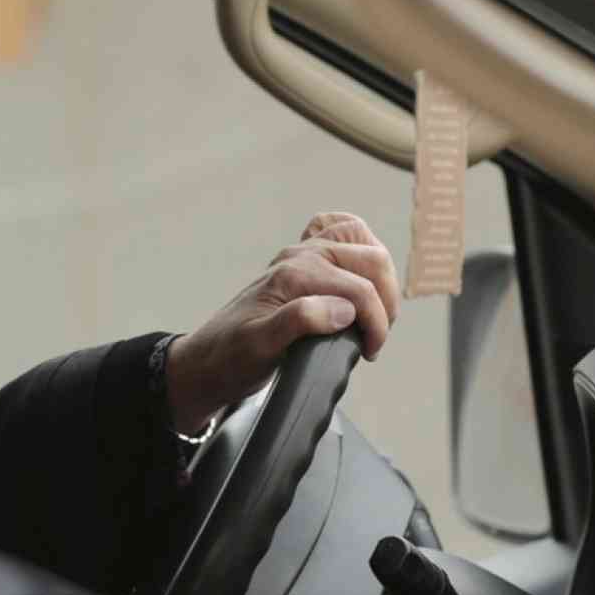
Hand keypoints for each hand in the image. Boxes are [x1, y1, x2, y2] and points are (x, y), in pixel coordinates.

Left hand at [164, 212, 399, 433]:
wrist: (209, 359)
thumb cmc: (232, 355)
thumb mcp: (261, 345)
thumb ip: (299, 322)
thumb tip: (341, 309)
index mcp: (294, 275)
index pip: (360, 290)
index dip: (376, 323)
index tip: (370, 351)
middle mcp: (300, 258)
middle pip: (372, 259)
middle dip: (385, 299)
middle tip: (374, 335)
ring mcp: (303, 257)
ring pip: (362, 242)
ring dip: (380, 275)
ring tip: (374, 312)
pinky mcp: (305, 264)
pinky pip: (341, 235)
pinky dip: (359, 248)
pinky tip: (360, 275)